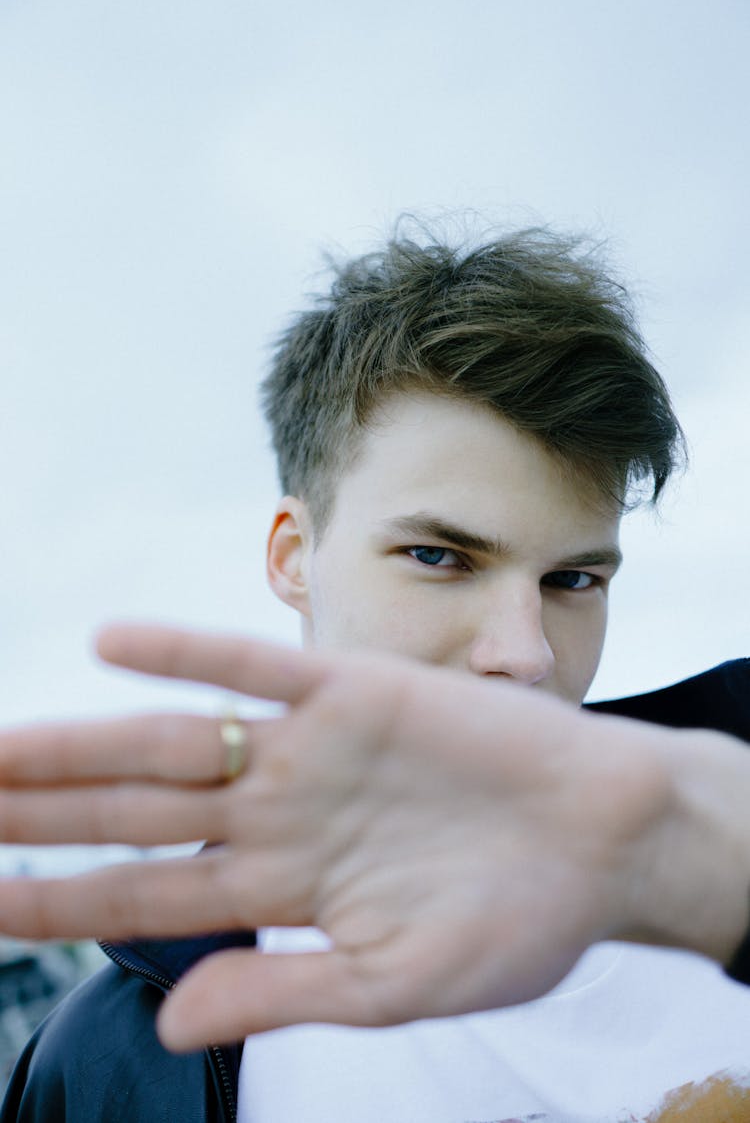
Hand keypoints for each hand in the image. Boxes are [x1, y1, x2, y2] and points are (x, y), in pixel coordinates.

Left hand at [0, 625, 746, 1050]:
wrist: (606, 840)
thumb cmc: (517, 921)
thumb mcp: (398, 986)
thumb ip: (286, 994)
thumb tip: (177, 1026)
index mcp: (283, 888)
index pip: (143, 895)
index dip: (56, 901)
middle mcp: (278, 812)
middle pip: (135, 810)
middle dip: (41, 812)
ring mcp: (309, 749)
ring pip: (173, 741)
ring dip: (84, 740)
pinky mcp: (354, 692)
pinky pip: (254, 668)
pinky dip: (187, 653)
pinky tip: (112, 643)